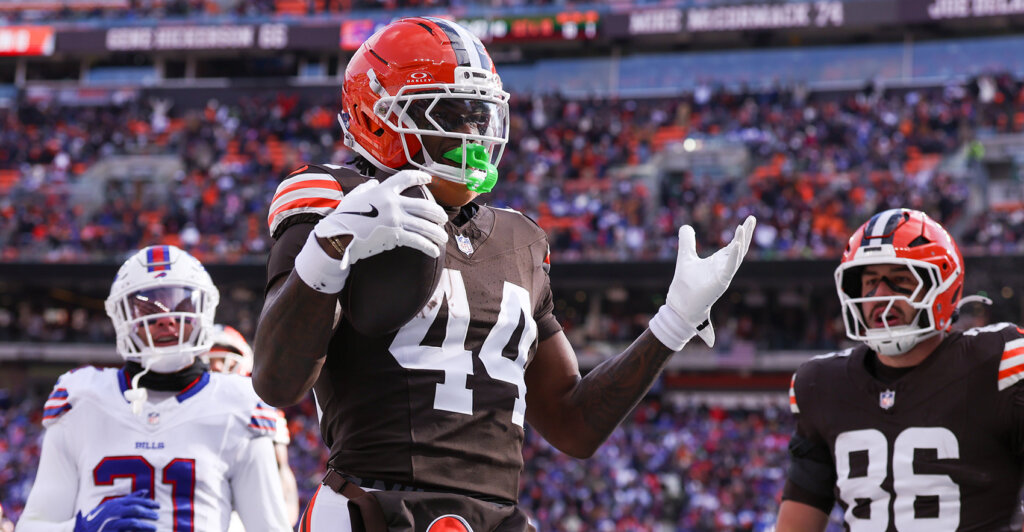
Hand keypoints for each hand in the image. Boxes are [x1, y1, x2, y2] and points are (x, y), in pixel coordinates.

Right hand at [73, 489, 158, 531]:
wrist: (82, 530)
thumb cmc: (101, 517)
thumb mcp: (113, 505)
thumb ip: (129, 499)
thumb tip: (145, 492)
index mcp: (114, 504)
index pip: (134, 501)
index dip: (148, 503)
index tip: (158, 506)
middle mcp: (113, 512)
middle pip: (135, 510)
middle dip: (148, 513)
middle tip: (157, 516)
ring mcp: (111, 523)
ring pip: (133, 523)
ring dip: (145, 525)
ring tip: (154, 527)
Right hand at [295, 170, 448, 292]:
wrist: (337, 236)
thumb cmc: (342, 218)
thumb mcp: (353, 197)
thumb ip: (366, 189)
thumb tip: (373, 182)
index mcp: (382, 190)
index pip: (405, 178)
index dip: (420, 177)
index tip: (429, 179)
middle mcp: (392, 203)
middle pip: (424, 205)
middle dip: (437, 213)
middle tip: (443, 218)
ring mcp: (395, 219)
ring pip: (425, 225)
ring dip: (437, 233)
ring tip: (442, 238)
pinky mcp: (395, 235)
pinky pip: (418, 241)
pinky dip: (428, 246)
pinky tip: (434, 251)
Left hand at [650, 216, 755, 349]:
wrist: (680, 305)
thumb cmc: (685, 285)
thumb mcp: (685, 256)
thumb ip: (687, 241)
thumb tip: (686, 226)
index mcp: (718, 262)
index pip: (734, 244)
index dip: (741, 232)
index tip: (748, 219)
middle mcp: (724, 268)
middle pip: (739, 248)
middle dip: (746, 233)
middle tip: (752, 217)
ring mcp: (724, 275)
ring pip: (737, 256)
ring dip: (741, 241)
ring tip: (744, 226)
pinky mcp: (721, 282)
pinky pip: (730, 267)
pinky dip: (734, 256)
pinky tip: (737, 244)